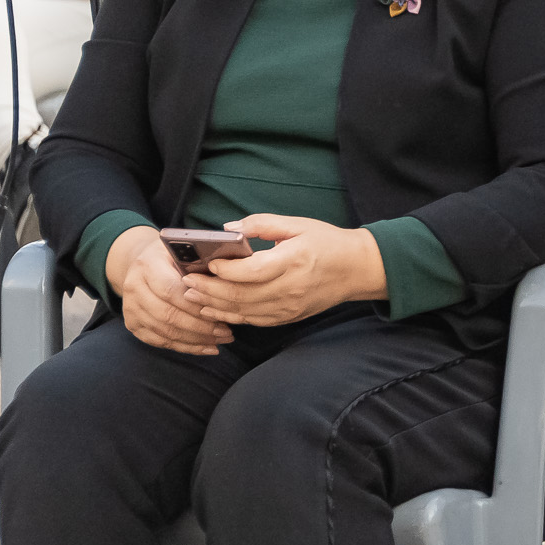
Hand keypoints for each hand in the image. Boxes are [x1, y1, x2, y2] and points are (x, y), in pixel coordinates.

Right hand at [106, 226, 234, 355]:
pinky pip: (160, 341)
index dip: (195, 304)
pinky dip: (185, 347)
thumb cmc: (172, 256)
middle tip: (226, 331)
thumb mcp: (184, 250)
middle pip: (167, 315)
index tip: (220, 310)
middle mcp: (133, 287)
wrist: (143, 264)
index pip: (171, 290)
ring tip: (221, 339)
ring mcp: (130, 308)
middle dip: (200, 327)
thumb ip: (199, 263)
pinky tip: (206, 347)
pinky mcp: (133, 324)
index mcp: (147, 265)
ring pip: (164, 332)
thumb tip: (228, 278)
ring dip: (196, 339)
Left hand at [179, 214, 386, 327]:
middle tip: (187, 281)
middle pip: (240, 296)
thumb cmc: (327, 243)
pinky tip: (214, 310)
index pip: (251, 271)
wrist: (357, 269)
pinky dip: (230, 317)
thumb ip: (261, 224)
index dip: (225, 270)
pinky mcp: (288, 317)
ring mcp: (289, 307)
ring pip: (243, 312)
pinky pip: (253, 321)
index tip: (207, 263)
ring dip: (214, 306)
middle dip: (209, 290)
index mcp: (293, 260)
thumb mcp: (298, 224)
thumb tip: (228, 228)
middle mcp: (290, 288)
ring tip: (192, 296)